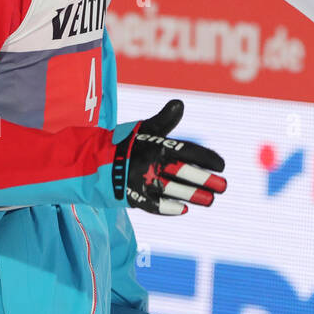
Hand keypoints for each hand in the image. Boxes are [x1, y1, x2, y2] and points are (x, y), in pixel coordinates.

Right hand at [113, 100, 225, 214]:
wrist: (89, 161)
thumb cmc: (123, 143)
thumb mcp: (144, 129)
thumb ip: (164, 120)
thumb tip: (180, 103)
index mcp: (156, 145)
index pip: (187, 151)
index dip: (207, 158)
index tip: (222, 166)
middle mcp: (149, 163)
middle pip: (182, 172)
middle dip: (204, 180)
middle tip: (224, 187)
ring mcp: (140, 181)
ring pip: (172, 190)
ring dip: (193, 196)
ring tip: (210, 200)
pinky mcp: (131, 197)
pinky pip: (152, 205)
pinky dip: (168, 208)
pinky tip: (184, 209)